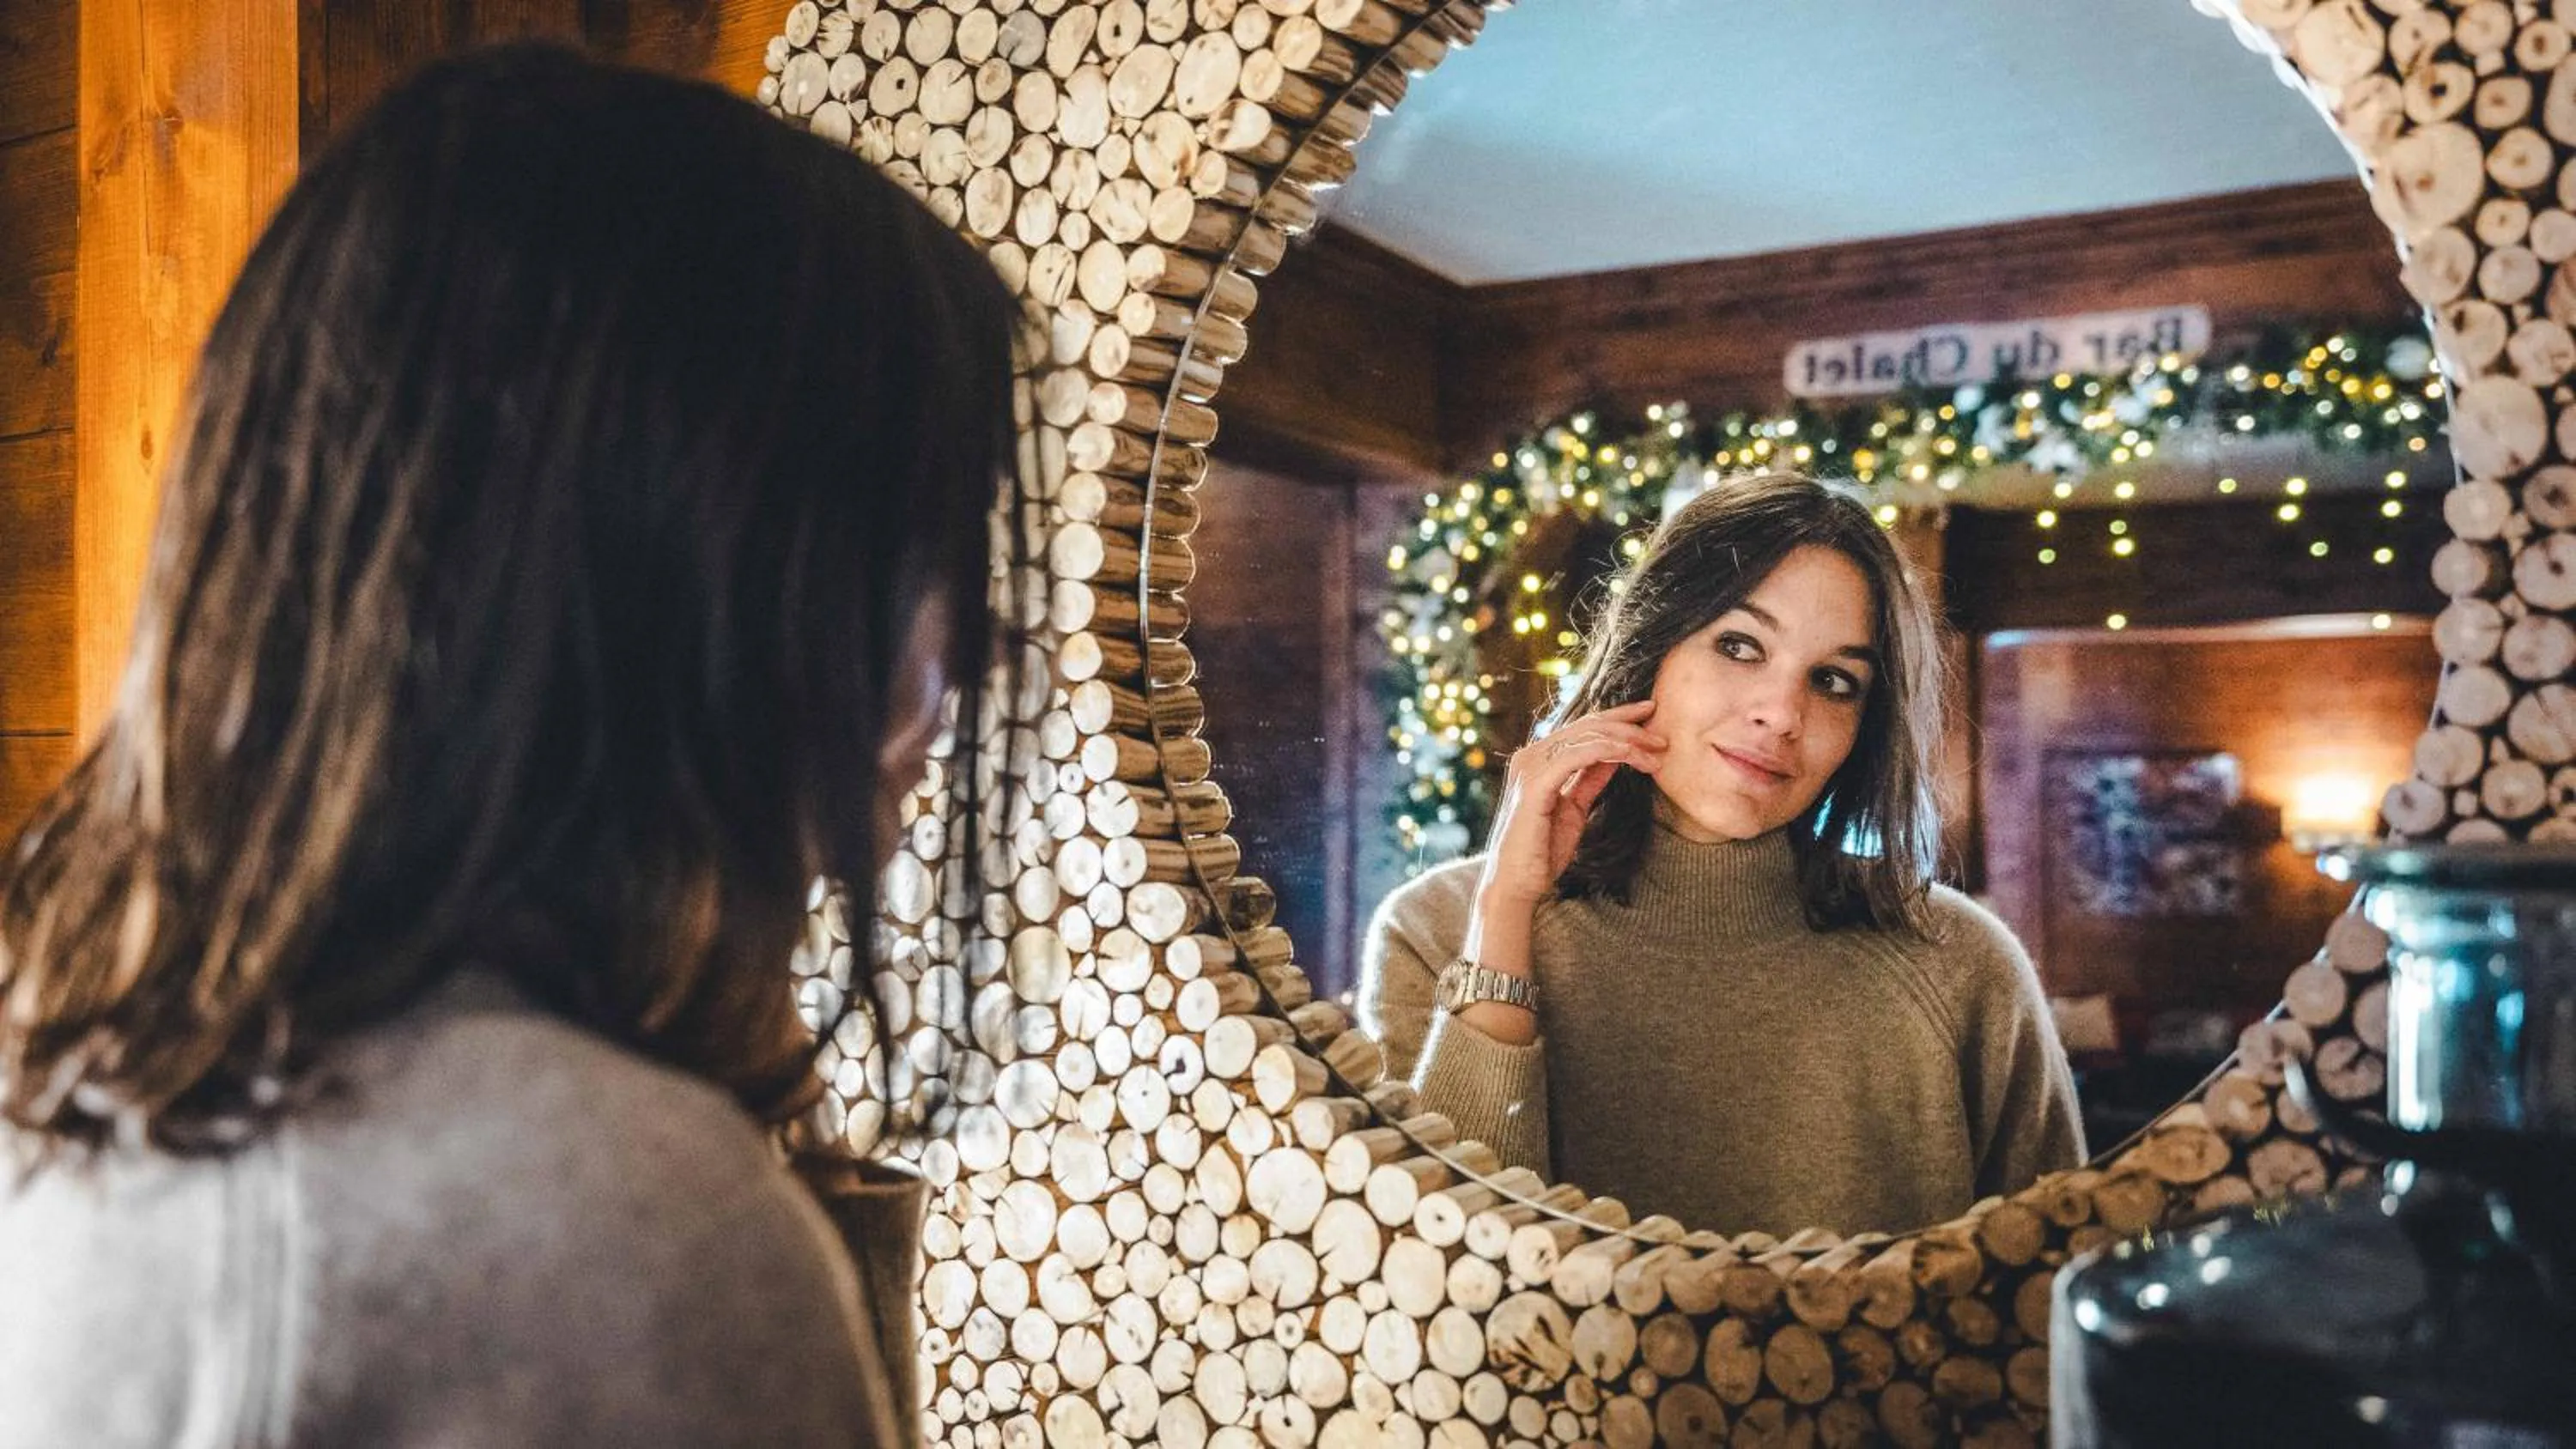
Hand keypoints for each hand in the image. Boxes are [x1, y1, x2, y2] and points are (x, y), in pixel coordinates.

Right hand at [1477, 700, 1666, 910]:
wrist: (1516, 885)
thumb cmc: (1542, 851)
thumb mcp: (1574, 808)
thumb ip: (1590, 779)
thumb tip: (1617, 755)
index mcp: (1538, 760)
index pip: (1582, 727)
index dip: (1618, 718)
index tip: (1650, 715)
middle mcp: (1530, 756)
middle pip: (1587, 725)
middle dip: (1629, 726)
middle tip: (1662, 737)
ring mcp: (1530, 766)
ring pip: (1587, 736)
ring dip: (1627, 741)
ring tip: (1656, 754)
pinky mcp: (1535, 783)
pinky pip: (1579, 754)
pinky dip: (1611, 751)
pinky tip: (1633, 757)